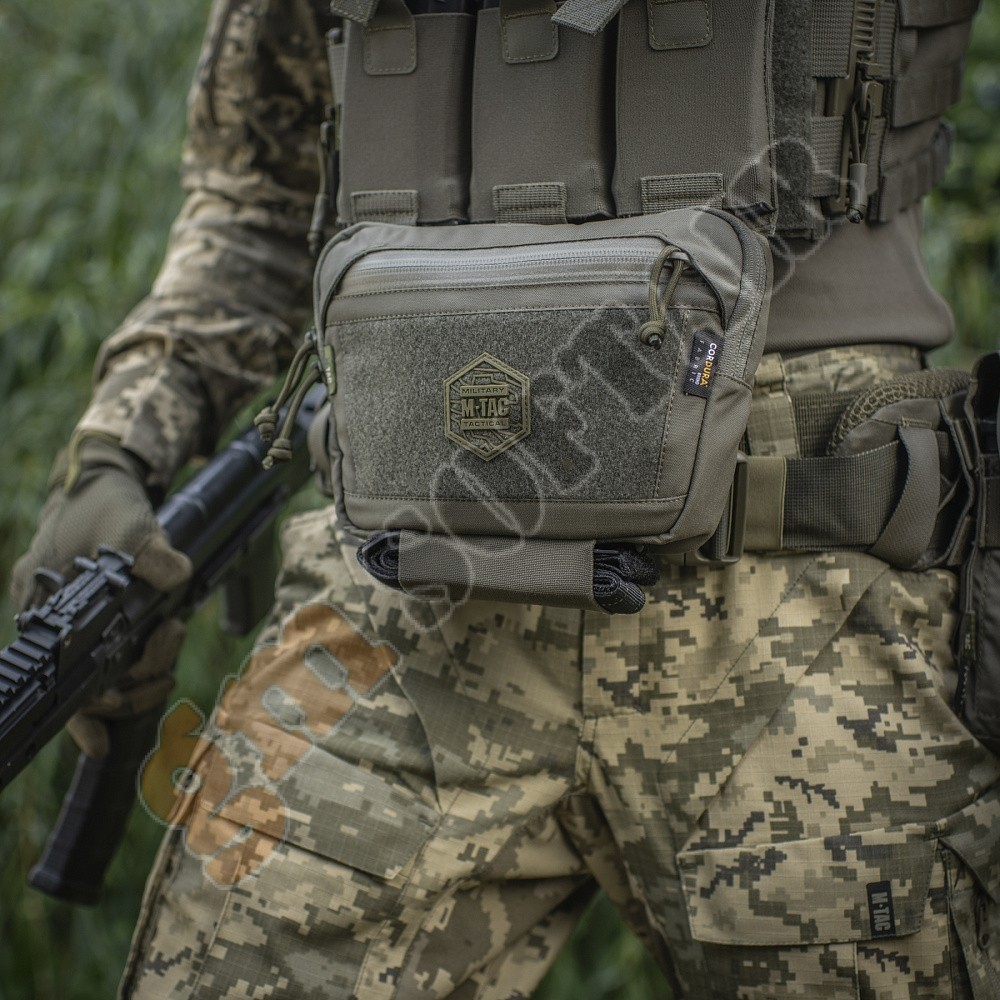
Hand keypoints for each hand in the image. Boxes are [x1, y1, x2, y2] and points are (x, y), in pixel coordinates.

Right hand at [11, 437, 191, 756]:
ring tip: (173, 631)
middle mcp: (53, 624)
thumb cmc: (105, 506)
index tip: (102, 741)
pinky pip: (119, 659)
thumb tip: (174, 577)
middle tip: (169, 636)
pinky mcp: (105, 620)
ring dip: (147, 667)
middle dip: (135, 678)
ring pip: (109, 675)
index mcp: (42, 605)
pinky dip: (143, 667)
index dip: (81, 716)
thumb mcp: (130, 523)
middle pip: (88, 685)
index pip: (55, 677)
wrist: (103, 487)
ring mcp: (78, 625)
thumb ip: (151, 552)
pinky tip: (162, 671)